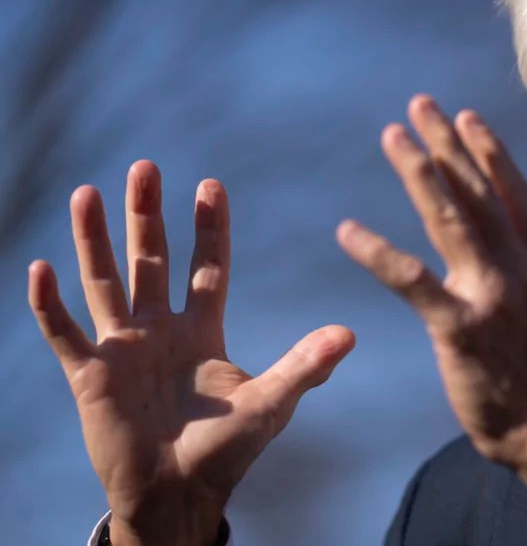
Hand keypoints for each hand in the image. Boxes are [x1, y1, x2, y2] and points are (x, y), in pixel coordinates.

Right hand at [29, 161, 354, 545]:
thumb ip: (305, 366)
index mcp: (202, 330)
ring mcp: (123, 350)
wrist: (178, 496)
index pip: (207, 267)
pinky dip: (50, 305)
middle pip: (150, 260)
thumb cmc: (227, 450)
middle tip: (144, 167)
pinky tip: (39, 268)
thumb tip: (350, 334)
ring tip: (87, 192)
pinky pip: (66, 334)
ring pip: (104, 282)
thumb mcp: (271, 403)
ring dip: (94, 240)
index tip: (209, 185)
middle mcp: (160, 330)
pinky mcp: (91, 377)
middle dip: (146, 215)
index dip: (209, 228)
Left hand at [337, 96, 526, 525]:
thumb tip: (502, 234)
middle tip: (421, 104)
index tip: (465, 116)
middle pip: (477, 192)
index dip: (487, 150)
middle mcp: (519, 267)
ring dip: (419, 173)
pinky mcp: (460, 327)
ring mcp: (491, 294)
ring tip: (392, 136)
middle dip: (448, 143)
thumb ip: (524, 265)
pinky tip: (347, 230)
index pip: (511, 193)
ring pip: (449, 219)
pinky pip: (412, 279)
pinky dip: (378, 251)